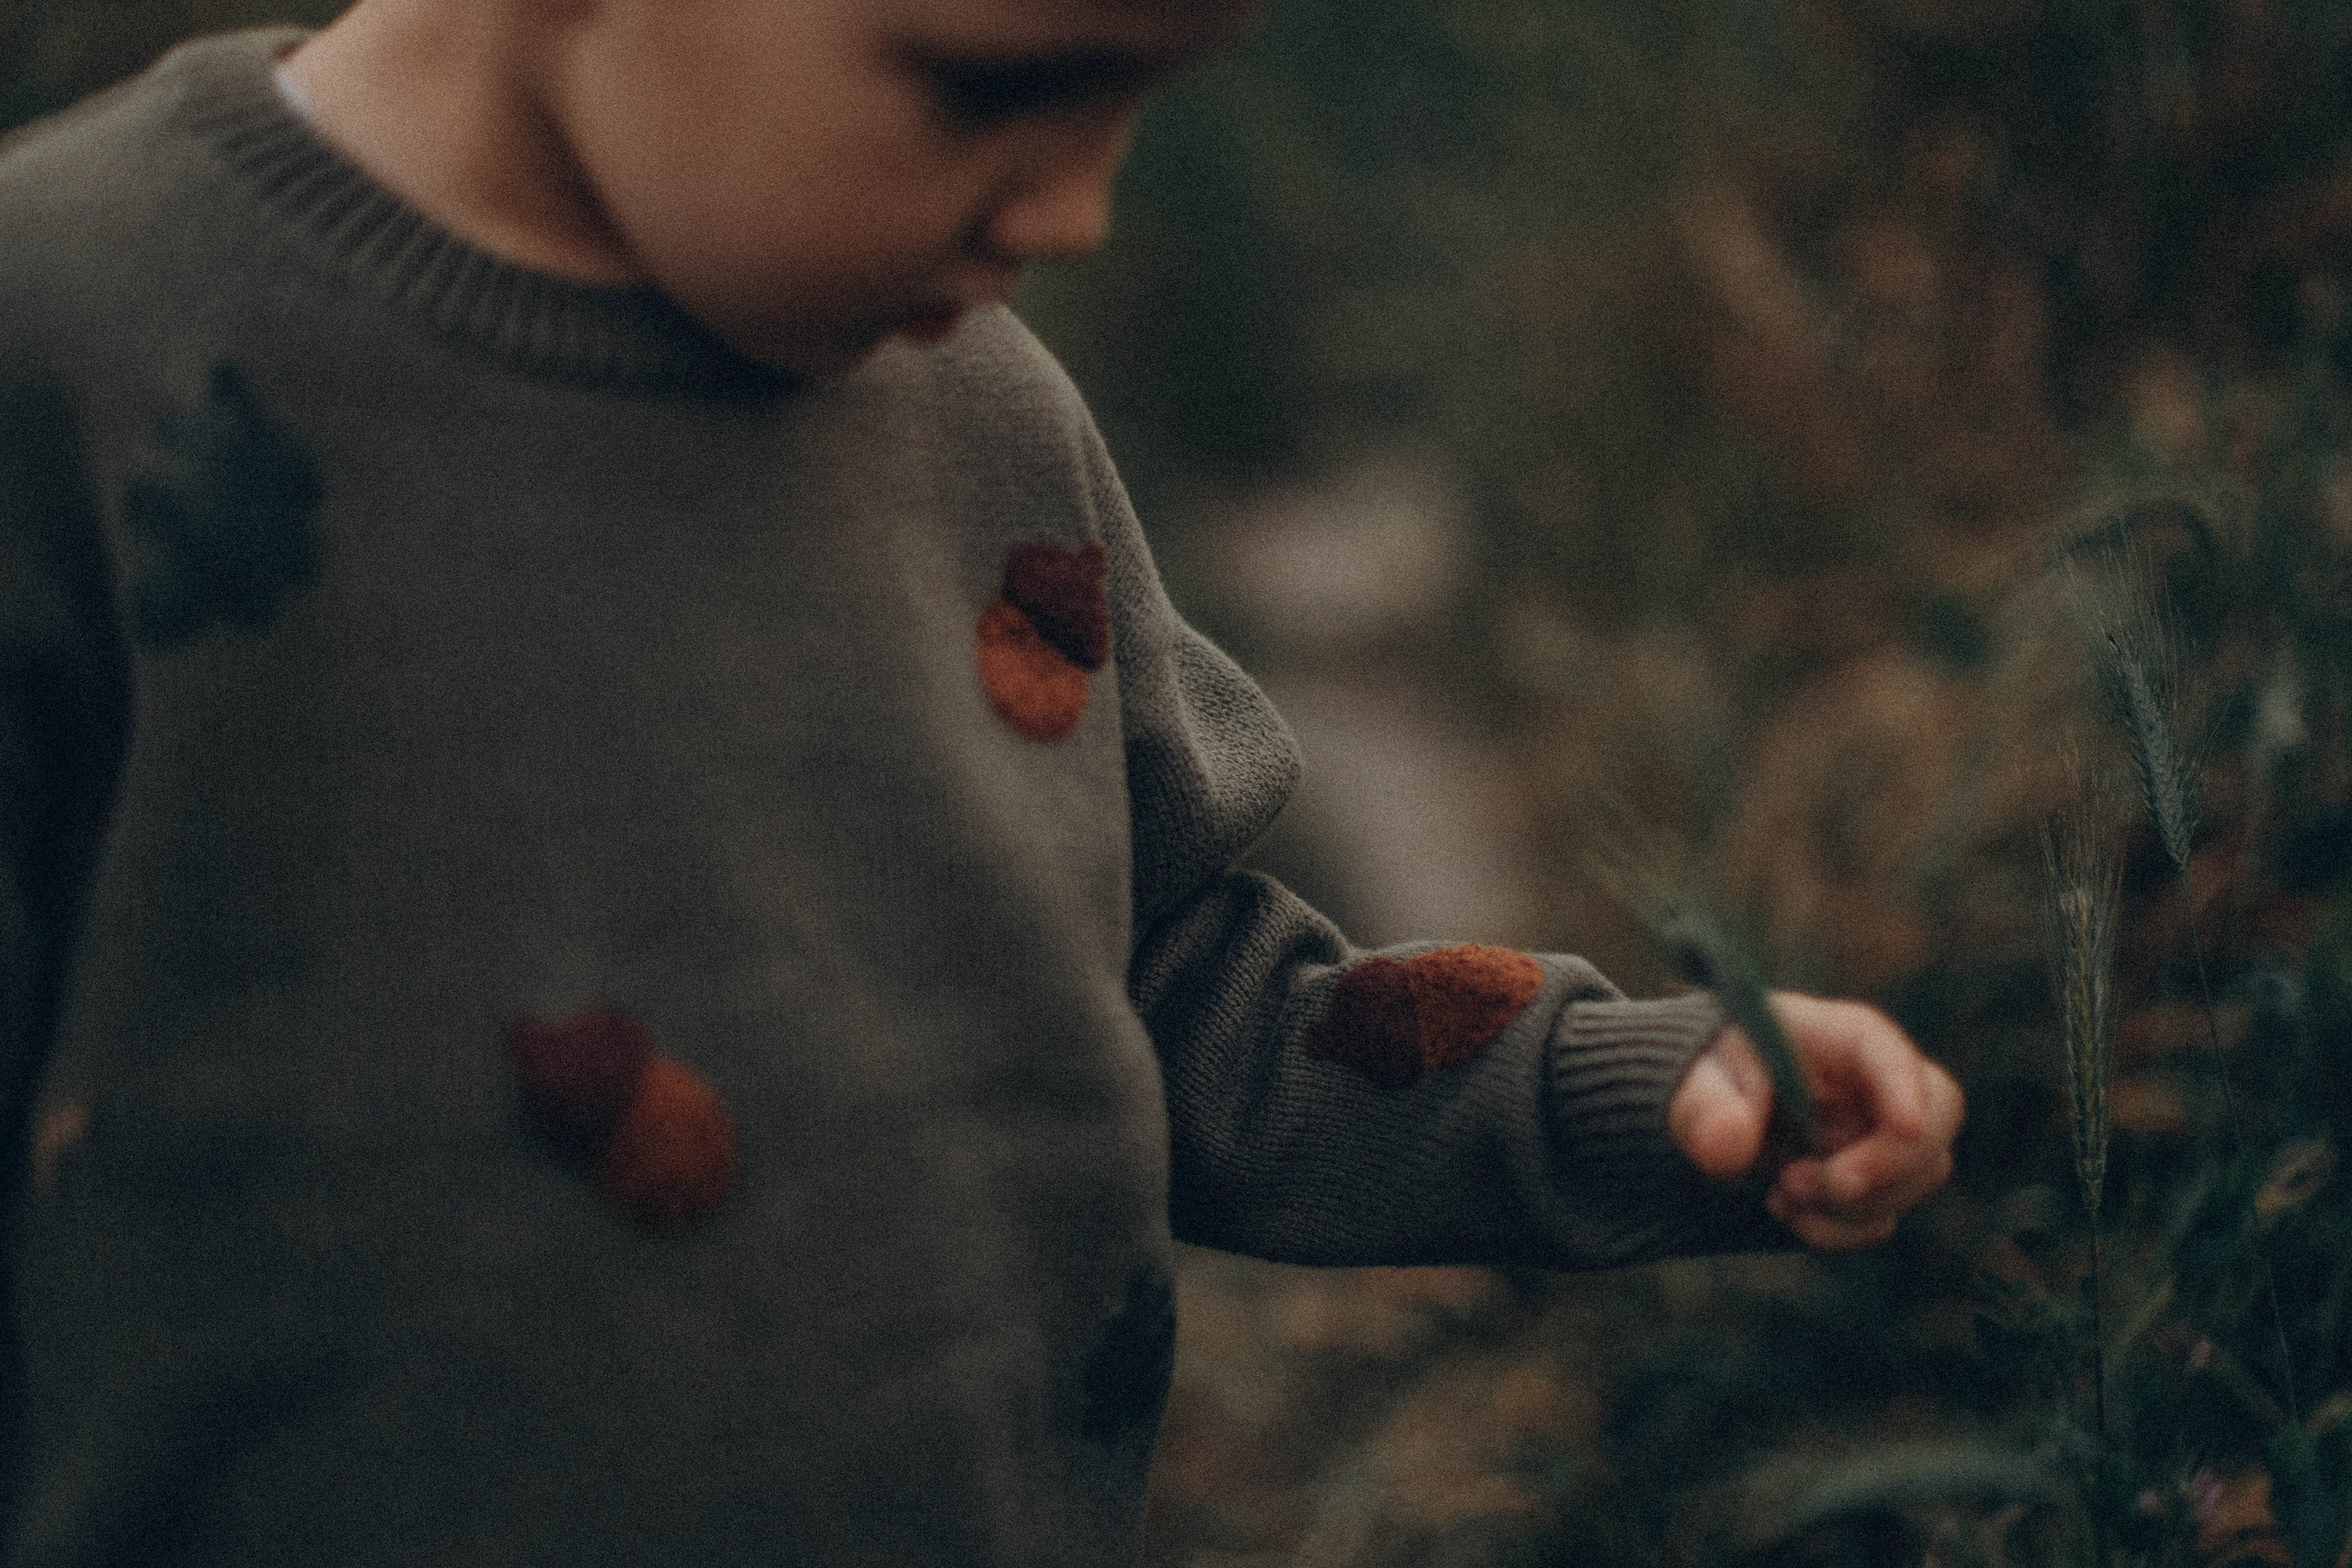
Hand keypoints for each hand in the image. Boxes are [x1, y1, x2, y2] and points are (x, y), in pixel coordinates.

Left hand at [1666, 993, 1963, 1249]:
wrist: (1704, 1117)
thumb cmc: (1707, 1077)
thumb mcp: (1693, 1079)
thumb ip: (1706, 1106)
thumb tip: (1730, 1146)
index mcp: (1837, 1037)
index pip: (1887, 1052)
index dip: (1905, 1088)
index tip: (1906, 1129)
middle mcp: (1875, 1084)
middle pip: (1939, 1114)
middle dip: (1888, 1164)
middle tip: (1802, 1182)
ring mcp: (1882, 1136)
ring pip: (1918, 1176)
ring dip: (1849, 1204)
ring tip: (1780, 1191)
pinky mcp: (1873, 1184)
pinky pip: (1880, 1219)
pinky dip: (1834, 1229)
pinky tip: (1783, 1207)